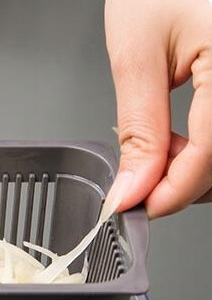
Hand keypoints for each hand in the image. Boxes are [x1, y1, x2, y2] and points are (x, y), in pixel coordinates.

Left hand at [105, 0, 211, 217]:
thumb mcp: (138, 54)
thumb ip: (140, 131)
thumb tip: (133, 190)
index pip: (211, 157)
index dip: (170, 193)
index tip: (134, 206)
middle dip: (186, 183)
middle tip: (143, 174)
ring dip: (202, 168)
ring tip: (164, 148)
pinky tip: (189, 136)